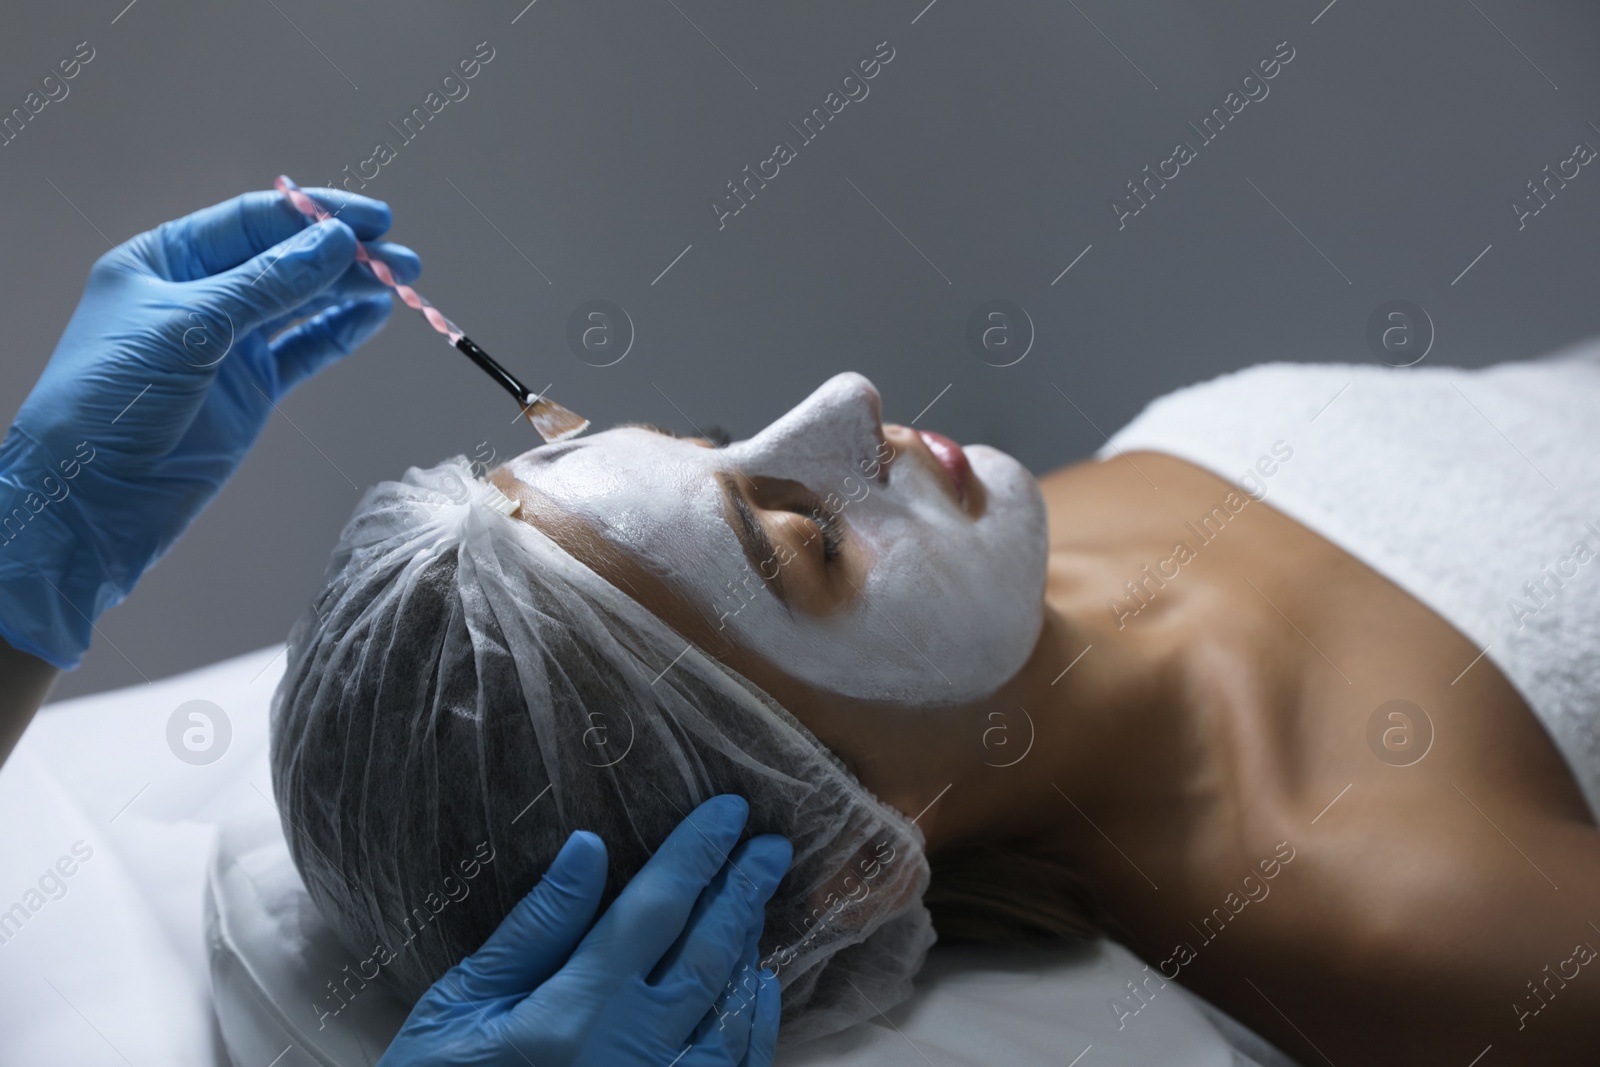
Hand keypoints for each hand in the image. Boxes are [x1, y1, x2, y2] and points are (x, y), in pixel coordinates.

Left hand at [0, 188, 418, 667]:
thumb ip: (268, 284)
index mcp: (165, 260)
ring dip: (350, 291)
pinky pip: (305, 349)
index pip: (252, 221)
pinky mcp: (250, 388)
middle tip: (401, 259)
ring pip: (302, 303)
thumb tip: (335, 242)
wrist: (92, 498)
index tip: (371, 219)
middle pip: (285, 260)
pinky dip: (339, 332)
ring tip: (401, 282)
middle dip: (344, 256)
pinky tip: (373, 315)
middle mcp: (199, 295)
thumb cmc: (111, 400)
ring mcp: (227, 344)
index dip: (314, 217)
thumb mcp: (189, 328)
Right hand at [378, 795, 790, 1066]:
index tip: (729, 813)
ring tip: (756, 904)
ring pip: (728, 1012)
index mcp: (573, 1014)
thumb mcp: (460, 1007)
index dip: (698, 854)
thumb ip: (533, 931)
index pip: (655, 910)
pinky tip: (754, 988)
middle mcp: (629, 1054)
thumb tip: (590, 850)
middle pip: (707, 954)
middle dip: (743, 892)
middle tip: (771, 847)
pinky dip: (751, 1025)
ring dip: (747, 951)